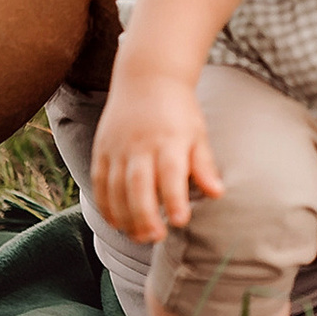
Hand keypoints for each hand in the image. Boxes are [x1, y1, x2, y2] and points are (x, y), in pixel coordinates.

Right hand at [89, 69, 222, 243]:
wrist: (147, 78)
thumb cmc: (178, 111)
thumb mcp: (197, 133)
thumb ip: (204, 165)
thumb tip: (218, 193)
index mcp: (169, 139)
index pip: (171, 172)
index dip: (174, 198)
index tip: (181, 220)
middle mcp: (141, 144)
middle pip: (138, 185)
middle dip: (145, 215)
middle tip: (156, 237)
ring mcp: (117, 147)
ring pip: (115, 188)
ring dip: (125, 217)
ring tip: (139, 236)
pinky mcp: (102, 150)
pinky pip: (99, 182)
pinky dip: (105, 206)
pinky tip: (116, 223)